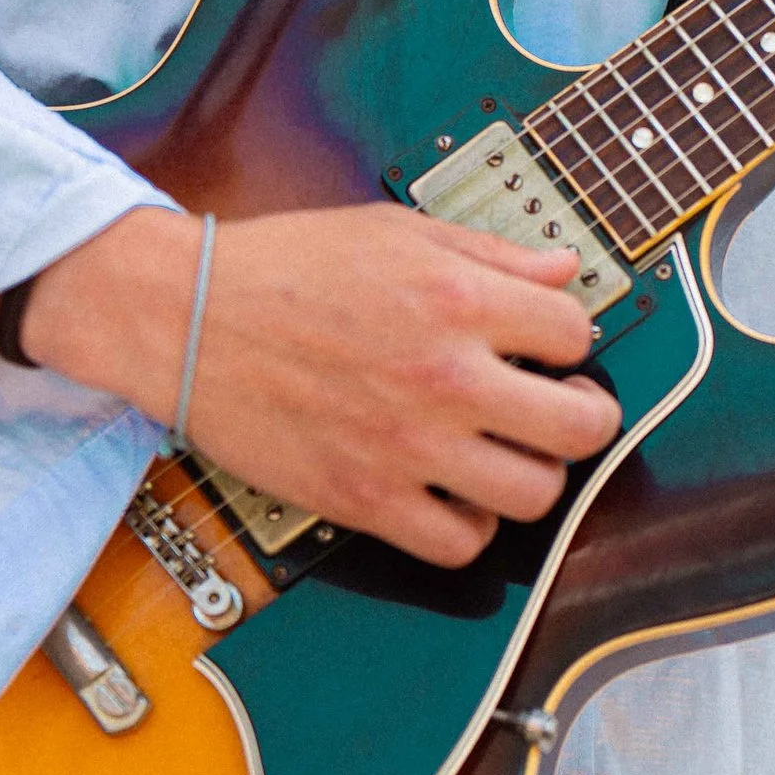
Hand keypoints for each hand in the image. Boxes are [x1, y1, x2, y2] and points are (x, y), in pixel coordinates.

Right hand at [0, 203, 615, 569]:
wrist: (186, 316)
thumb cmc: (284, 265)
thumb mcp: (395, 231)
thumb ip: (489, 252)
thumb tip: (562, 268)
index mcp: (458, 298)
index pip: (576, 333)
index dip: (570, 338)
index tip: (550, 346)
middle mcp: (446, 376)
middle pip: (581, 426)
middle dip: (587, 416)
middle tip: (564, 409)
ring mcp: (408, 447)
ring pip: (534, 494)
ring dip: (534, 474)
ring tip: (509, 453)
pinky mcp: (365, 500)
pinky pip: (459, 544)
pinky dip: (470, 527)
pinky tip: (456, 495)